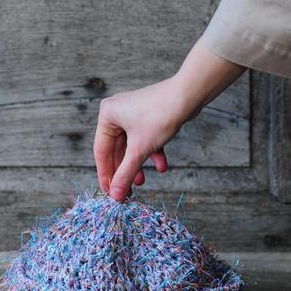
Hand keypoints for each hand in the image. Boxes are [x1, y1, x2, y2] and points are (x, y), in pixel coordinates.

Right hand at [94, 37, 246, 201]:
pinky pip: (144, 138)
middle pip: (117, 150)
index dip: (105, 174)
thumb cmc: (160, 116)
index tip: (109, 193)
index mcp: (107, 115)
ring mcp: (133, 113)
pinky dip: (151, 152)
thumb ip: (126, 173)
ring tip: (143, 181)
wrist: (189, 95)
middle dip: (125, 170)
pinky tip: (162, 166)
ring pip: (131, 146)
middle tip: (127, 191)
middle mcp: (117, 112)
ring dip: (138, 164)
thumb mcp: (140, 150)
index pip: (101, 151)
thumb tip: (115, 195)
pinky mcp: (148, 116)